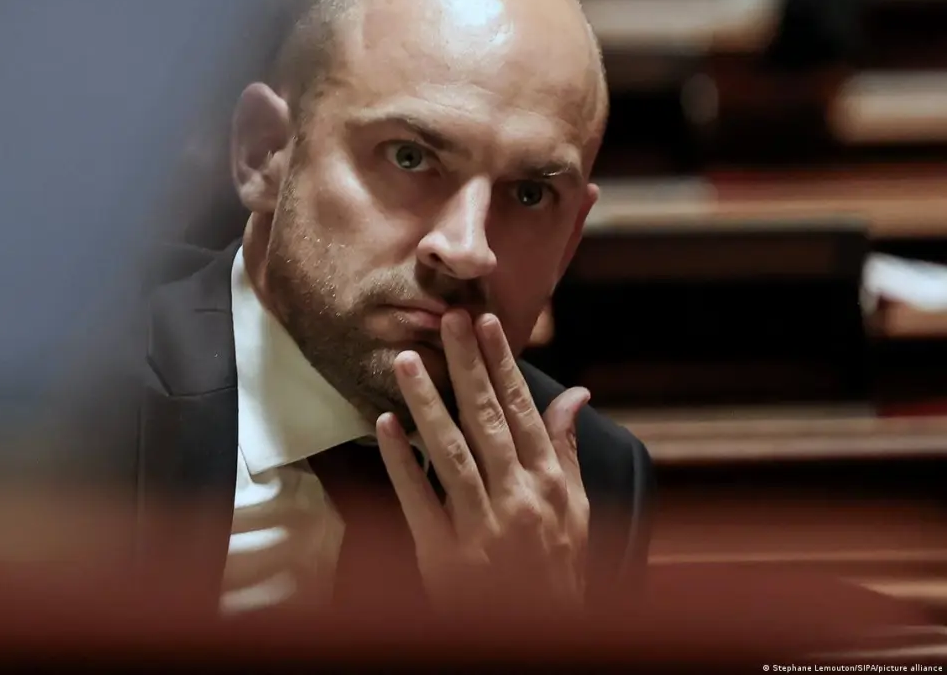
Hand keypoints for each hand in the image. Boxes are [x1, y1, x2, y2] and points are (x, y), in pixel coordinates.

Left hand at [376, 310, 591, 614]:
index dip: (502, 363)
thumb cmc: (558, 572)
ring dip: (427, 402)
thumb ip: (567, 450)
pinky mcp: (443, 554)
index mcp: (550, 485)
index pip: (523, 411)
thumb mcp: (577, 512)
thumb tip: (576, 394)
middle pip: (487, 419)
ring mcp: (479, 526)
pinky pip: (417, 498)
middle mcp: (517, 499)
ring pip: (449, 451)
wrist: (540, 642)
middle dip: (465, 365)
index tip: (485, 322)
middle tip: (445, 319)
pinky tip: (383, 425)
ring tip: (406, 360)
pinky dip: (400, 460)